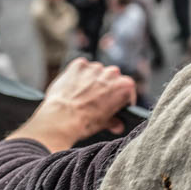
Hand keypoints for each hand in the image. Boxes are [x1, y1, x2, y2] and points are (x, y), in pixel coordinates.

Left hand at [14, 58, 134, 151]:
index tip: (115, 103)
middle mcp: (112, 73)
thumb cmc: (84, 122)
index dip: (121, 97)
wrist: (62, 117)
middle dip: (106, 87)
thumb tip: (117, 125)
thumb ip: (114, 121)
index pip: (127, 89)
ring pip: (96, 72)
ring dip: (92, 80)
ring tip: (82, 94)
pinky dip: (79, 75)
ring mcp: (95, 68)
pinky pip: (82, 68)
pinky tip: (73, 87)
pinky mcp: (79, 65)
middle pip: (112, 78)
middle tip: (96, 100)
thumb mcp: (104, 124)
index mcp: (124, 87)